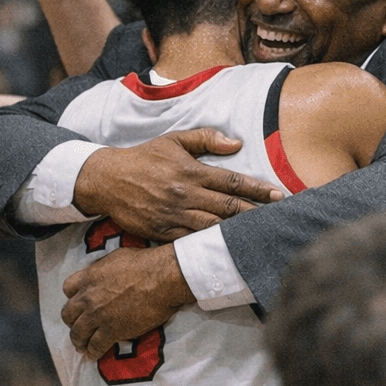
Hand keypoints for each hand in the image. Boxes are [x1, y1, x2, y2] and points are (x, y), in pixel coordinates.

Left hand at [62, 243, 194, 359]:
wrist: (162, 278)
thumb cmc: (145, 264)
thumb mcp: (116, 258)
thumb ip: (103, 270)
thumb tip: (104, 275)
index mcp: (89, 277)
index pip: (68, 288)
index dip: (73, 296)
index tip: (79, 302)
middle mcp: (88, 297)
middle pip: (68, 314)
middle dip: (72, 321)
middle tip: (78, 326)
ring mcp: (98, 315)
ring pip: (78, 333)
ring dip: (79, 341)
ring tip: (82, 346)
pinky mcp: (111, 331)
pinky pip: (95, 345)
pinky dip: (93, 352)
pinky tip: (93, 355)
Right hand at [74, 129, 282, 238]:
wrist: (107, 180)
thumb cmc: (144, 158)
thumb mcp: (173, 140)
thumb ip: (205, 139)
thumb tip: (236, 143)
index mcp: (191, 171)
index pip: (232, 181)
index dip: (257, 188)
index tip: (278, 194)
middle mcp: (185, 194)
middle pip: (228, 207)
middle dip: (255, 213)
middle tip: (278, 218)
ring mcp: (174, 215)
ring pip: (213, 226)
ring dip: (236, 231)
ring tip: (258, 235)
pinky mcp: (162, 231)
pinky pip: (191, 240)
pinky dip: (209, 244)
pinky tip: (226, 247)